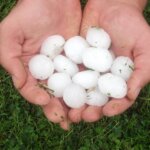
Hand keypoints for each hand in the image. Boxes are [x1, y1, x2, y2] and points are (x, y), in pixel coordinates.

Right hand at [0, 0, 80, 128]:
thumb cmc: (29, 13)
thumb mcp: (9, 35)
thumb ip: (10, 61)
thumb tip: (21, 85)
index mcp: (31, 69)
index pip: (32, 90)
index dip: (38, 99)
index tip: (46, 102)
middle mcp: (48, 71)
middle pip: (52, 95)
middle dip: (58, 109)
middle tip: (66, 121)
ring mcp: (64, 67)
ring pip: (69, 90)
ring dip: (73, 104)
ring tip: (80, 115)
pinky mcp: (78, 61)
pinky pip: (82, 76)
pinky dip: (86, 88)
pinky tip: (91, 97)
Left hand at [70, 0, 149, 121]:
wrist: (111, 6)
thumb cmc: (131, 25)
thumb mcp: (145, 46)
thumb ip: (142, 71)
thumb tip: (130, 95)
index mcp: (120, 78)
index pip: (117, 99)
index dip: (113, 108)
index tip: (105, 112)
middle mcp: (103, 78)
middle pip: (96, 100)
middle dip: (89, 110)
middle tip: (81, 117)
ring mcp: (88, 71)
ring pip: (80, 92)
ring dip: (74, 103)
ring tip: (68, 112)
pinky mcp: (75, 62)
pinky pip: (69, 76)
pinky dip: (64, 86)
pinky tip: (58, 93)